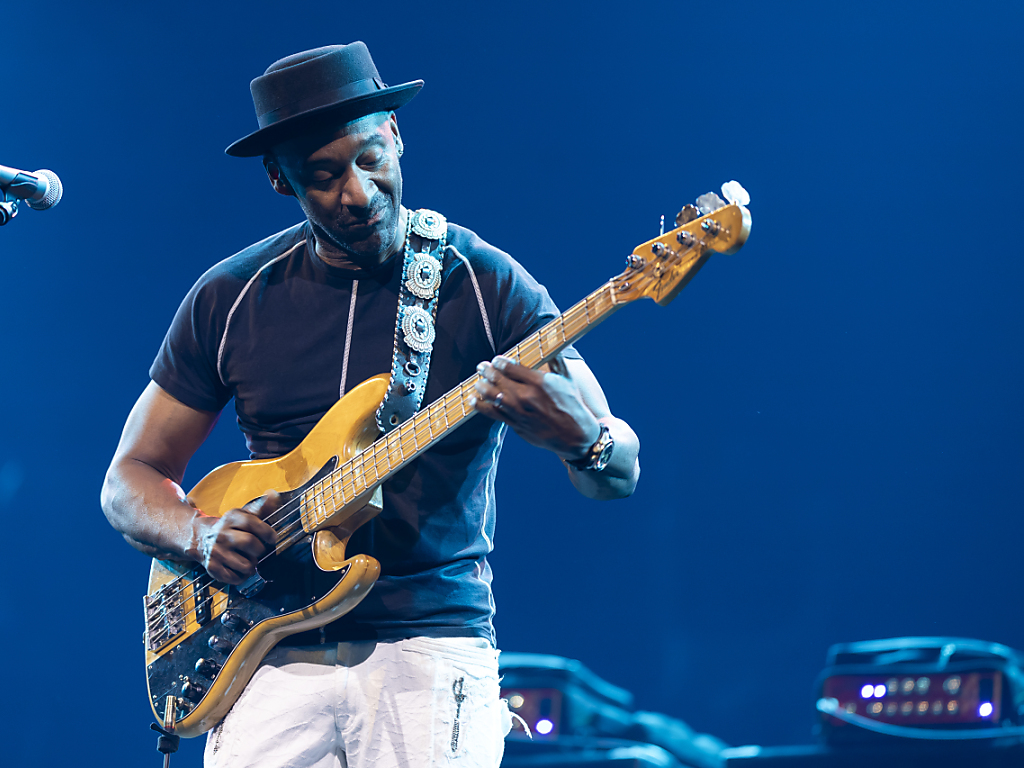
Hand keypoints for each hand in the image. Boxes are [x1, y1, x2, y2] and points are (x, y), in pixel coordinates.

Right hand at [189, 492, 280, 584]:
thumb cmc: (229, 527)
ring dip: (252, 565)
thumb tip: (274, 494)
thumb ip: (261, 508)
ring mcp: (216, 551)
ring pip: (245, 565)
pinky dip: (241, 577)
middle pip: (250, 543)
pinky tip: (239, 569)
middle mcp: (221, 534)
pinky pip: (234, 578)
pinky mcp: (212, 567)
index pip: (251, 522)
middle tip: (259, 551)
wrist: (199, 537)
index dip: (266, 532)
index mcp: (231, 518)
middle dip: (260, 550)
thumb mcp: (243, 515)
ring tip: (249, 560)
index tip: (273, 538)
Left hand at [472, 356, 600, 459]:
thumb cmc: (572, 404)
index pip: (511, 367)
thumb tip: (551, 340)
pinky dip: (482, 406)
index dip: (500, 362)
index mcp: (538, 382)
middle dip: (487, 371)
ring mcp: (520, 412)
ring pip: (493, 397)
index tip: (496, 360)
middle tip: (481, 367)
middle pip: (498, 380)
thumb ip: (555, 359)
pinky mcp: (516, 425)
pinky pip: (494, 414)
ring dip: (482, 387)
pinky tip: (474, 401)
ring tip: (478, 382)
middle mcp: (527, 396)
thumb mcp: (567, 378)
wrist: (575, 434)